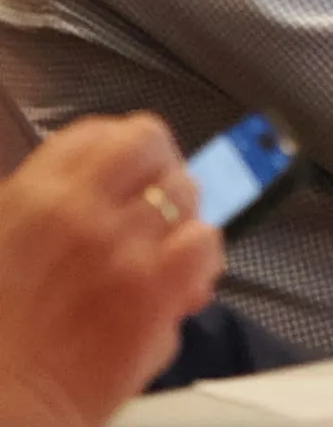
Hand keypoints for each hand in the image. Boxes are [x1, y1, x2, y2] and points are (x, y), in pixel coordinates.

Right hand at [0, 116, 221, 426]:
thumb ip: (37, 212)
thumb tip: (87, 196)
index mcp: (34, 196)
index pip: (102, 133)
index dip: (123, 150)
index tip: (126, 174)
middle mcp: (83, 211)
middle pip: (154, 150)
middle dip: (159, 176)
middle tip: (151, 211)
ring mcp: (126, 249)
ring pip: (186, 196)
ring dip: (179, 219)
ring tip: (162, 251)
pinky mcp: (158, 293)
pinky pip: (205, 244)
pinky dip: (200, 259)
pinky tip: (181, 283)